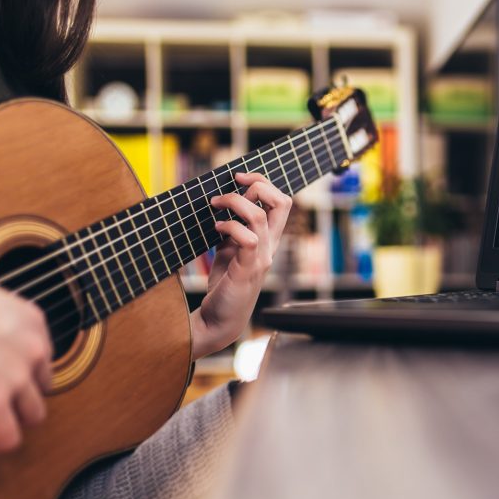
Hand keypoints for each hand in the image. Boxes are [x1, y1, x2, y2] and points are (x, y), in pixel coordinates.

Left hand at [190, 172, 291, 358]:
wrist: (219, 321)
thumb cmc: (225, 287)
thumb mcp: (229, 252)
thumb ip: (233, 232)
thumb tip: (223, 208)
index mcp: (268, 240)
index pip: (281, 202)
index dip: (263, 182)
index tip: (240, 178)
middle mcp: (269, 246)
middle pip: (282, 202)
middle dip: (259, 183)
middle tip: (235, 183)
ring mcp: (260, 258)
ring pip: (259, 215)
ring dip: (234, 202)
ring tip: (215, 203)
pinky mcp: (247, 270)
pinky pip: (247, 239)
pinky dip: (229, 227)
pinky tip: (216, 229)